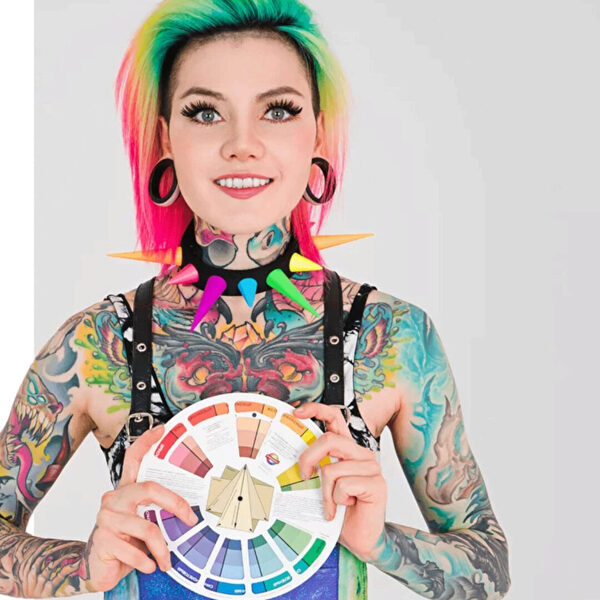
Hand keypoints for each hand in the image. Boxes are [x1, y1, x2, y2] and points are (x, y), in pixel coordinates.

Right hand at [84, 424, 198, 591]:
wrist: (99, 569)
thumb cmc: (127, 541)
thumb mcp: (144, 522)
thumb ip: (157, 512)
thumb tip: (191, 512)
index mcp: (126, 490)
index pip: (133, 458)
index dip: (146, 441)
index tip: (162, 429)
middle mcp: (114, 498)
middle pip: (149, 488)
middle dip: (175, 503)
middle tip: (190, 519)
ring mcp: (107, 517)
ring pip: (147, 527)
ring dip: (162, 548)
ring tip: (167, 560)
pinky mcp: (103, 539)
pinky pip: (135, 550)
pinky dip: (146, 561)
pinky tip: (149, 565)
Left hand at [292, 402, 385, 561]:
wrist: (359, 540)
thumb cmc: (340, 511)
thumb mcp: (322, 484)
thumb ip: (316, 466)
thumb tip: (291, 456)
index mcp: (348, 449)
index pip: (336, 418)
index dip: (317, 410)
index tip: (297, 412)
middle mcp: (361, 454)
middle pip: (329, 441)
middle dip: (308, 459)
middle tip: (304, 476)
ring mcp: (371, 467)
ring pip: (332, 469)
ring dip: (325, 492)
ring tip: (331, 505)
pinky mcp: (377, 484)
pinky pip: (343, 485)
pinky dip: (336, 501)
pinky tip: (345, 508)